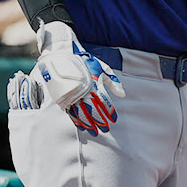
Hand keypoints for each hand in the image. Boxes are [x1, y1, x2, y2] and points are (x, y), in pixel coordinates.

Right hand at [32, 21, 125, 135]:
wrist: (64, 55)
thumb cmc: (87, 62)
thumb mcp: (103, 68)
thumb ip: (113, 82)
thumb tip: (123, 95)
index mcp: (94, 84)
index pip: (103, 102)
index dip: (109, 112)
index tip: (113, 120)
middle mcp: (83, 91)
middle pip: (93, 111)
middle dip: (99, 121)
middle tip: (105, 129)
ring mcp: (72, 94)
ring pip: (81, 114)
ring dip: (88, 124)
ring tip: (94, 131)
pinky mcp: (63, 97)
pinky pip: (70, 112)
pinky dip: (76, 120)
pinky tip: (81, 126)